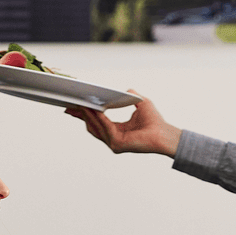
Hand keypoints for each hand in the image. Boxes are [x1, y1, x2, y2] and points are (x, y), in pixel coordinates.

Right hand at [63, 95, 181, 155]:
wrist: (164, 133)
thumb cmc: (155, 121)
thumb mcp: (140, 103)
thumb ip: (130, 96)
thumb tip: (124, 90)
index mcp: (117, 131)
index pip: (98, 122)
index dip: (85, 114)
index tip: (75, 105)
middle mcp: (113, 139)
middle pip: (92, 125)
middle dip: (81, 114)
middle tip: (71, 105)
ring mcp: (114, 143)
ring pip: (96, 126)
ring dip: (88, 114)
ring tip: (81, 103)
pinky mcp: (117, 144)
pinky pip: (105, 127)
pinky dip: (98, 117)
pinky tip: (94, 108)